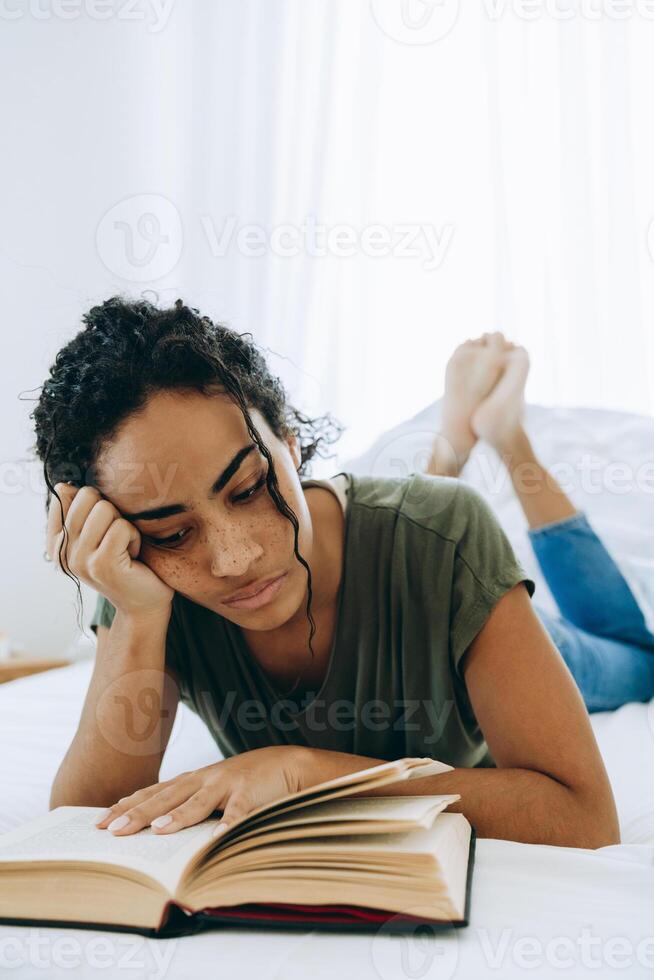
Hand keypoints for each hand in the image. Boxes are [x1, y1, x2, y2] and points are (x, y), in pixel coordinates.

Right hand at [46, 482, 173, 616]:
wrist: (143, 601)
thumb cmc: (125, 560)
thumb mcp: (97, 532)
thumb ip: (80, 509)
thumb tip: (65, 485)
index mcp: (56, 540)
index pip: (63, 494)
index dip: (92, 501)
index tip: (100, 527)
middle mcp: (61, 550)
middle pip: (87, 495)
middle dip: (111, 510)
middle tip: (116, 537)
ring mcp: (80, 559)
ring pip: (105, 509)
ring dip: (124, 524)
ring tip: (124, 547)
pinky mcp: (102, 565)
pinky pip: (121, 527)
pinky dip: (134, 536)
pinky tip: (132, 556)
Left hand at [93, 746, 305, 837]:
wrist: (287, 764)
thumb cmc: (245, 783)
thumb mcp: (213, 792)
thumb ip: (188, 806)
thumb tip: (155, 830)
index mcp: (192, 781)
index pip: (151, 793)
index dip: (125, 807)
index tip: (99, 823)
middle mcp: (204, 779)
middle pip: (166, 797)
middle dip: (138, 814)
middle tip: (113, 831)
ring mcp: (227, 784)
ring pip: (198, 802)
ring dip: (177, 815)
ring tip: (157, 829)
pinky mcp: (251, 793)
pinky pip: (239, 812)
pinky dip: (229, 825)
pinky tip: (217, 839)